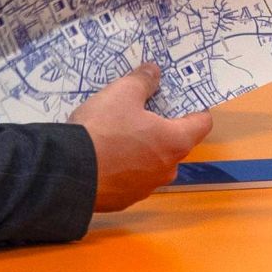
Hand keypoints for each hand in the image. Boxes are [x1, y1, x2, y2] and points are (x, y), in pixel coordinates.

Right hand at [69, 65, 211, 210]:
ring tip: (116, 133)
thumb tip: (154, 71)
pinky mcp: (124, 200)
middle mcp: (167, 169)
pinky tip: (102, 156)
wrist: (69, 173)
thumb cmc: (103, 130)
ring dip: (141, 149)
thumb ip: (143, 81)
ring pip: (152, 163)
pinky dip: (122, 167)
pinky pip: (130, 178)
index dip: (194, 107)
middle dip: (162, 127)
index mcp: (175, 142)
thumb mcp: (122, 94)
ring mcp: (146, 188)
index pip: (202, 122)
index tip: (179, 98)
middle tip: (141, 111)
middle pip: (175, 143)